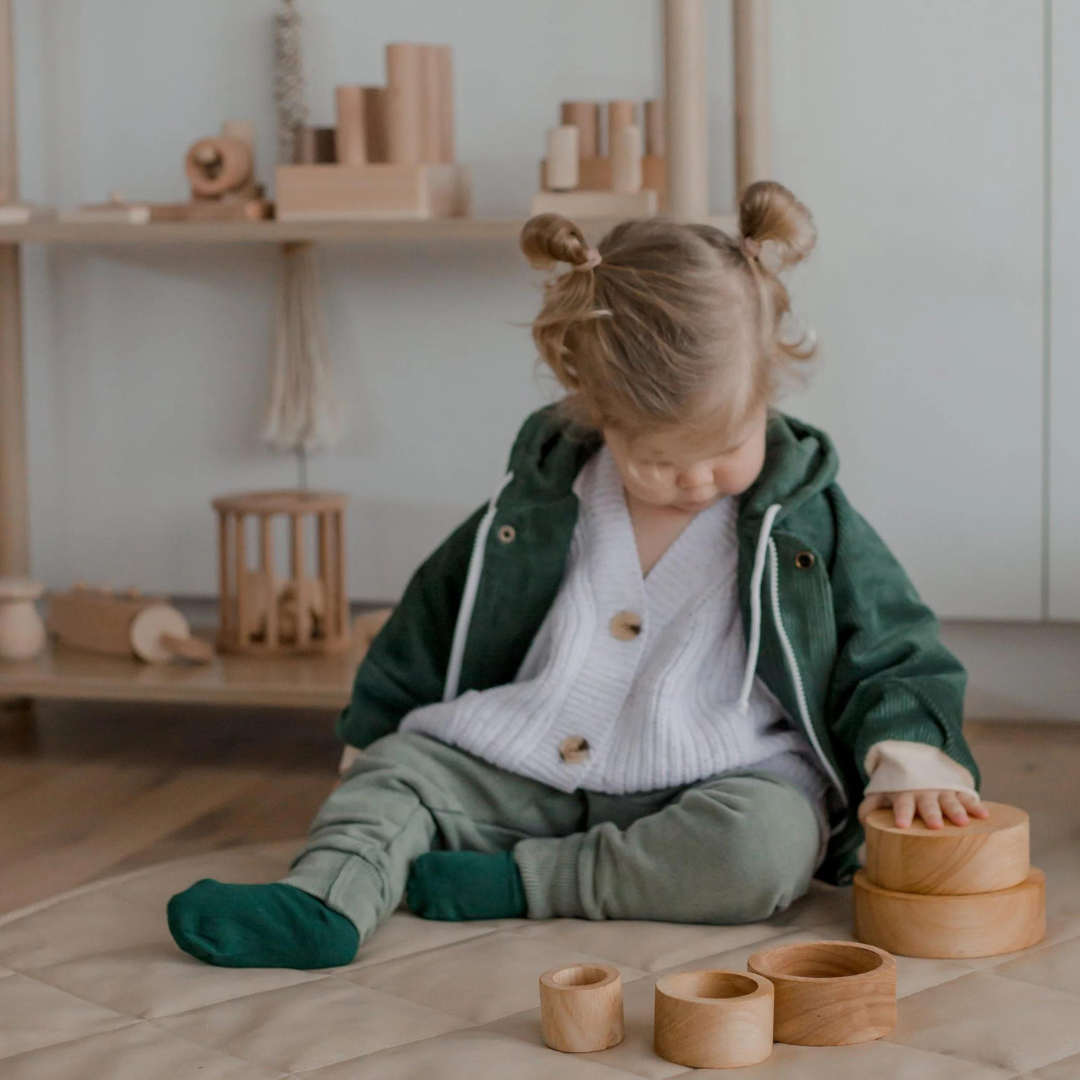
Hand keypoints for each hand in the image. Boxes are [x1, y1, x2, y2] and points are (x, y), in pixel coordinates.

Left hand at [858, 789, 989, 828]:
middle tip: (935, 825)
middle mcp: (924, 792)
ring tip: (962, 823)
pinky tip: (984, 816)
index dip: (902, 813)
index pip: (902, 804)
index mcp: (905, 794)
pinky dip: (975, 805)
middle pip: (927, 804)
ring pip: (949, 801)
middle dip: (931, 814)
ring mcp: (942, 790)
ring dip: (956, 811)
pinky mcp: (957, 789)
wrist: (918, 759)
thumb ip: (870, 806)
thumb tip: (862, 821)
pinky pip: (967, 797)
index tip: (902, 825)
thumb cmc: (898, 785)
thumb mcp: (882, 791)